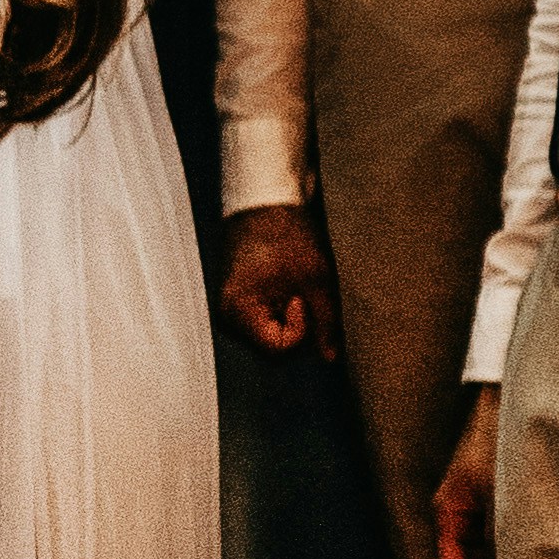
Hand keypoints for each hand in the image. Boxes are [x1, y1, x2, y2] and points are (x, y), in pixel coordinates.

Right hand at [218, 204, 340, 358]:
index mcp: (238, 310)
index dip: (301, 329)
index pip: (278, 349)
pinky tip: (287, 288)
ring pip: (270, 337)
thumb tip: (331, 357)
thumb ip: (326, 322)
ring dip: (291, 321)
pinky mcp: (238, 304)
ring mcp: (231, 312)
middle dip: (298, 328)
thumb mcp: (316, 278)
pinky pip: (265, 323)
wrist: (264, 201)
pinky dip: (282, 312)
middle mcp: (227, 317)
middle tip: (303, 291)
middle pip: (273, 348)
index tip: (302, 297)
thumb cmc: (287, 233)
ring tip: (293, 286)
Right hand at [432, 389, 501, 558]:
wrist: (521, 397)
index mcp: (449, 510)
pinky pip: (504, 532)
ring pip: (490, 549)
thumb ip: (503, 538)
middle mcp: (461, 509)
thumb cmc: (505, 440)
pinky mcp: (501, 494)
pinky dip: (518, 549)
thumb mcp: (504, 496)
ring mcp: (481, 502)